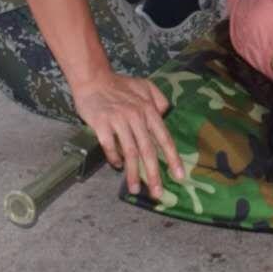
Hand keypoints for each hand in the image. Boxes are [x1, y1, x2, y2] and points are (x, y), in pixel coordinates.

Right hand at [72, 72, 183, 198]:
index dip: (172, 158)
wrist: (93, 78)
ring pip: (130, 152)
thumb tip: (166, 113)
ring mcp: (119, 120)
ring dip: (133, 173)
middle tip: (157, 193)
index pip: (164, 138)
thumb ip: (158, 99)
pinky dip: (114, 158)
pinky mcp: (102, 123)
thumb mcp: (145, 86)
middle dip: (154, 174)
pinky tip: (117, 166)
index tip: (179, 176)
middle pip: (148, 150)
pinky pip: (110, 146)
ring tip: (135, 189)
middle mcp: (136, 116)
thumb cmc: (119, 84)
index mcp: (149, 110)